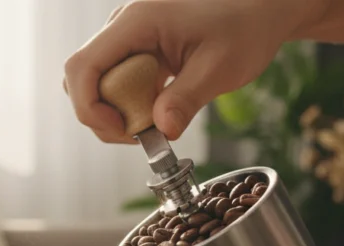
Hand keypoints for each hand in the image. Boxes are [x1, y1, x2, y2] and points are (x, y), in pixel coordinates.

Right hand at [63, 0, 315, 143]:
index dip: (89, 106)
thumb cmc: (246, 26)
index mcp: (137, 21)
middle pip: (85, 79)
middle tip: (142, 136)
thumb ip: (187, 99)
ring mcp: (128, 37)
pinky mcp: (137, 50)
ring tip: (154, 124)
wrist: (261, 10)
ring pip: (98, 84)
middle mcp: (124, 25)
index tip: (120, 129)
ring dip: (118, 113)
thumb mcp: (220, 67)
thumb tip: (163, 130)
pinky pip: (118, 82)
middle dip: (104, 116)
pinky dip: (131, 105)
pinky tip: (159, 111)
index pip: (83, 66)